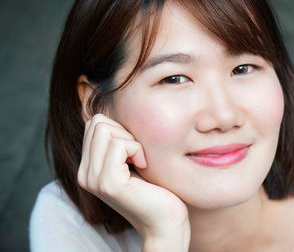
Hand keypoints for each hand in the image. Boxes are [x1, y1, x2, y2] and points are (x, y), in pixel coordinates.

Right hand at [77, 114, 189, 250]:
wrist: (166, 222)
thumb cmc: (156, 189)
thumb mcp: (132, 161)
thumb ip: (118, 143)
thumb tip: (115, 113)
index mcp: (88, 168)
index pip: (93, 123)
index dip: (119, 128)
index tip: (134, 149)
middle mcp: (84, 173)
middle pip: (96, 122)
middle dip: (123, 131)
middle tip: (138, 154)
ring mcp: (94, 179)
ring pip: (104, 129)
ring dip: (131, 140)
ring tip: (140, 161)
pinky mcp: (109, 183)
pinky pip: (119, 145)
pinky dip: (137, 149)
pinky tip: (143, 166)